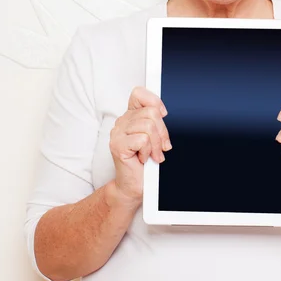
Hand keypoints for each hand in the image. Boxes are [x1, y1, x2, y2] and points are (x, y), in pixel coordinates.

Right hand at [109, 86, 171, 203]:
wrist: (133, 186)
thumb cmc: (145, 164)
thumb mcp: (154, 138)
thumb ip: (155, 123)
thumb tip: (163, 113)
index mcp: (130, 117)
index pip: (139, 94)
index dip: (154, 101)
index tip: (163, 114)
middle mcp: (122, 122)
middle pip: (151, 112)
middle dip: (162, 132)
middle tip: (161, 147)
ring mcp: (117, 134)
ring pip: (148, 126)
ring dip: (156, 144)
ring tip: (153, 155)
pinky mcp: (118, 146)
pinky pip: (143, 140)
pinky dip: (148, 151)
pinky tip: (143, 158)